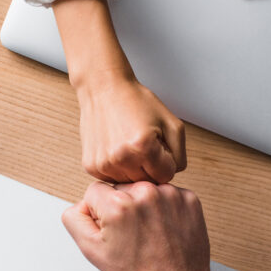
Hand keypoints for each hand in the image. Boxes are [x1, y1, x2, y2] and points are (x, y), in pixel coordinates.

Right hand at [52, 0, 185, 183]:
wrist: (103, 88)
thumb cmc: (137, 102)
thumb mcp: (172, 124)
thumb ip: (180, 155)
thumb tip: (171, 175)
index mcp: (143, 147)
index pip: (166, 175)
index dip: (165, 160)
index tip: (157, 144)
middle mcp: (120, 158)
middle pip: (147, 181)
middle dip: (150, 166)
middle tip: (143, 143)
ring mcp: (103, 164)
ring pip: (130, 182)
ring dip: (133, 168)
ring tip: (128, 145)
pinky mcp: (91, 166)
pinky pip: (113, 178)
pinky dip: (118, 168)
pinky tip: (117, 148)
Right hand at [62, 182, 248, 270]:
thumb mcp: (92, 250)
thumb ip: (75, 218)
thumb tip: (83, 201)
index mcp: (118, 204)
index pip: (95, 190)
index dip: (100, 213)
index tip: (115, 231)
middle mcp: (145, 192)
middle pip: (121, 187)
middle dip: (123, 207)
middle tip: (133, 236)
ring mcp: (171, 194)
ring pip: (145, 189)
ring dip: (145, 206)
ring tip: (151, 235)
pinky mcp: (190, 199)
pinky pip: (168, 194)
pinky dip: (166, 209)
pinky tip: (166, 230)